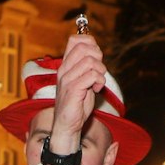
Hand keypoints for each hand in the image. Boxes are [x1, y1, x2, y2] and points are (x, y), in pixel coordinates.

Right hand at [46, 33, 107, 157]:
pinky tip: (96, 90)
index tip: (96, 57)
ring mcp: (67, 79)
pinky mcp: (73, 90)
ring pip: (90, 61)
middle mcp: (64, 69)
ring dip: (100, 71)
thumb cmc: (77, 103)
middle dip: (98, 57)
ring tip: (98, 83)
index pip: (75, 40)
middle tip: (99, 71)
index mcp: (65, 65)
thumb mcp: (83, 80)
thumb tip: (97, 51)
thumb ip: (87, 66)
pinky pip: (92, 76)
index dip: (90, 43)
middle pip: (84, 47)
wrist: (67, 125)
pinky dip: (100, 82)